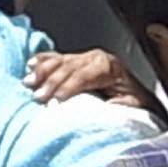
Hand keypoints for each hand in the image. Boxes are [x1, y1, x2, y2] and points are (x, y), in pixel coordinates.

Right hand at [28, 48, 150, 110]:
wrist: (138, 98)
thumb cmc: (135, 105)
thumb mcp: (132, 106)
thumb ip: (118, 106)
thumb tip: (101, 109)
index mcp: (110, 67)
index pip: (84, 76)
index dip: (69, 88)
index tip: (55, 102)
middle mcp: (97, 58)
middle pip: (69, 67)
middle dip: (52, 82)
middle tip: (38, 97)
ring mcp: (85, 57)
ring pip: (60, 61)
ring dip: (42, 71)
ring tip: (29, 82)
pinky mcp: (77, 60)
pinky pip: (56, 58)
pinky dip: (42, 61)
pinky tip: (30, 65)